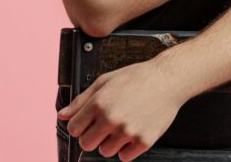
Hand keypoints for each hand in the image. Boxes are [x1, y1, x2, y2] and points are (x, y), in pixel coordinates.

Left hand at [58, 58, 186, 160]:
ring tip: (123, 123)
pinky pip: (124, 157)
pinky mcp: (143, 141)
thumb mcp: (106, 80)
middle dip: (93, 136)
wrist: (168, 79)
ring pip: (105, 152)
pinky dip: (127, 148)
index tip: (89, 121)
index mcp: (99, 102)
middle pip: (86, 144)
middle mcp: (111, 118)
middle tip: (106, 124)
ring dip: (111, 142)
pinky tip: (134, 129)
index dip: (80, 125)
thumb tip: (62, 115)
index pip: (74, 128)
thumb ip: (82, 99)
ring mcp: (128, 131)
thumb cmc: (138, 77)